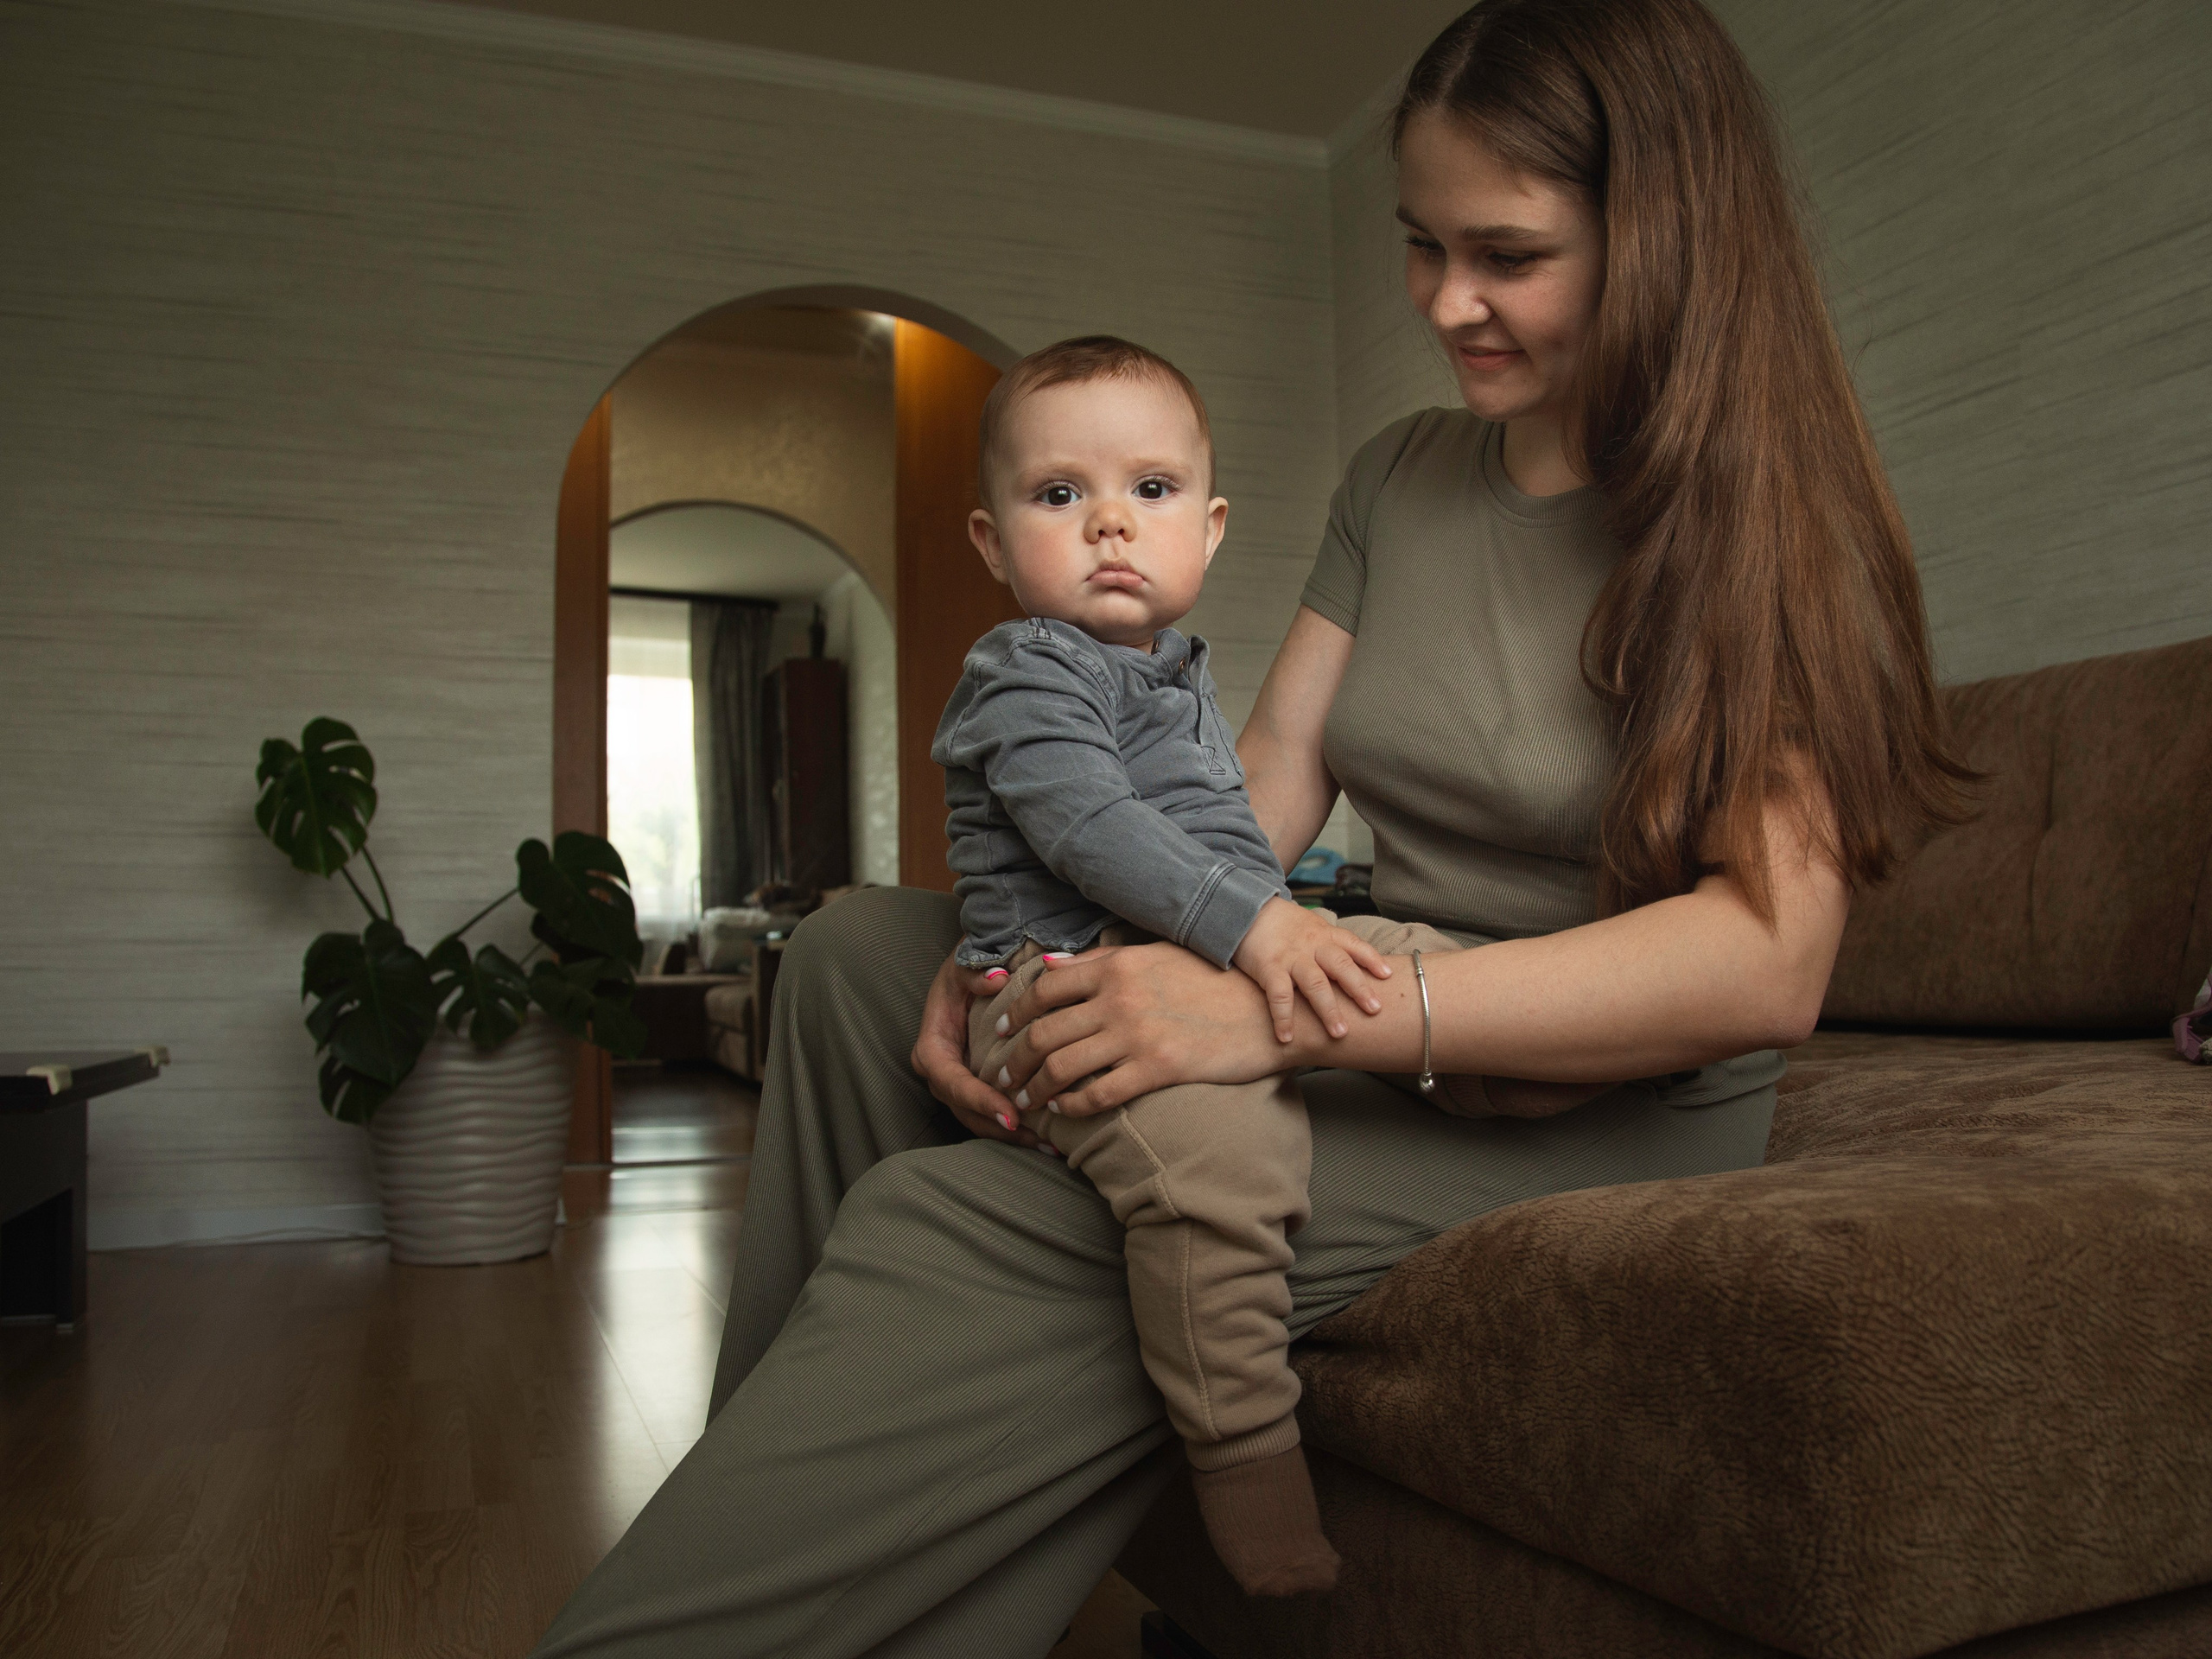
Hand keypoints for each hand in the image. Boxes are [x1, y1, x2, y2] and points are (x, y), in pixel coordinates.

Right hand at [909, 950, 1049, 1150]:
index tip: (1011, 1114)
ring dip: (1011, 1136)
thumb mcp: (964, 965)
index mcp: (932, 1046)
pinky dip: (1017, 1128)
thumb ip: (975, 972)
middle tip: (1036, 1137)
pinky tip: (1048, 1138)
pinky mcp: (975, 1089)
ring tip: (1049, 1145)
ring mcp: (957, 1084)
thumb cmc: (967, 972)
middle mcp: (941, 1072)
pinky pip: (991, 1115)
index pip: (951, 1081)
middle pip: (965, 1110)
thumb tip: (997, 980)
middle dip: (999, 1127)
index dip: (980, 1100)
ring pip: (979, 1120)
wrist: (972, 976)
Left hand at [993, 939, 1307, 1117]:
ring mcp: (1137, 1034)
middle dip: (1013, 1058)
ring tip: (1023, 1099)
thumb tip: (1049, 966)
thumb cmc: (1214, 981)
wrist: (1270, 1012)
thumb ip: (1102, 960)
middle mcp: (1119, 998)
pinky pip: (1097, 1094)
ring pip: (1062, 1066)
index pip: (1044, 989)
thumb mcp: (1157, 955)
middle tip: (1002, 1075)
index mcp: (1117, 965)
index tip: (999, 1029)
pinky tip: (1062, 1110)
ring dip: (1034, 1087)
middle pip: (1043, 1032)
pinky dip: (1071, 1105)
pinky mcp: (1157, 1069)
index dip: (1013, 1012)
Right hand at [1231, 897, 1390, 1042]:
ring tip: (1340, 1033)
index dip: (1372, 959)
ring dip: (1328, 1010)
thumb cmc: (1282, 925)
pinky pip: (1279, 996)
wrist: (1244, 910)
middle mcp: (1312, 945)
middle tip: (1375, 1010)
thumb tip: (1355, 965)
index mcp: (1325, 935)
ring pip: (1315, 984)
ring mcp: (1291, 957)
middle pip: (1341, 966)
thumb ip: (1330, 944)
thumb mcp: (1311, 927)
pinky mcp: (1268, 968)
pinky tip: (1287, 1037)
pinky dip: (1283, 1018)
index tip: (1388, 975)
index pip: (1354, 945)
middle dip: (1359, 989)